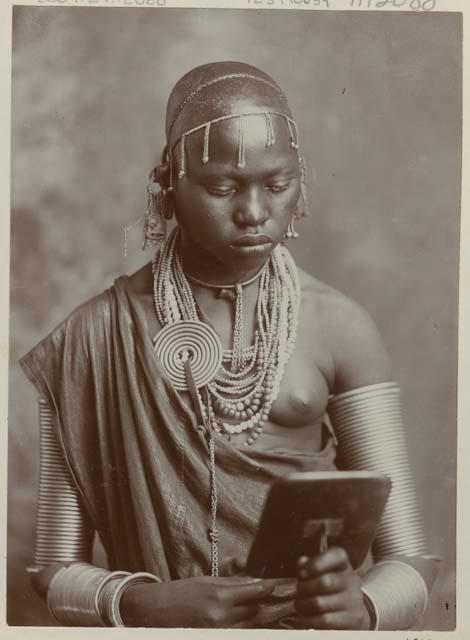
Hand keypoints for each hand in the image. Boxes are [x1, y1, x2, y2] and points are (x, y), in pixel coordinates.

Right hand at [120, 575, 278, 627]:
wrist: (154, 612)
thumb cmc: (181, 593)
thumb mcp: (207, 581)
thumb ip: (233, 585)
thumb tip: (256, 583)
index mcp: (218, 595)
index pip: (254, 592)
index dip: (272, 589)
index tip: (285, 585)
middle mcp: (221, 615)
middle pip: (257, 612)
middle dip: (276, 607)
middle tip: (295, 602)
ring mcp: (218, 631)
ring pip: (252, 627)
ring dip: (268, 620)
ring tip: (285, 614)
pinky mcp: (215, 639)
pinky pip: (240, 634)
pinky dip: (252, 629)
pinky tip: (262, 625)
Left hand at [294, 547, 370, 629]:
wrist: (352, 611)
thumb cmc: (330, 586)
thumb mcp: (321, 571)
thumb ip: (309, 565)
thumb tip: (301, 562)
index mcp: (343, 563)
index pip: (337, 555)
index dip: (316, 563)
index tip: (301, 574)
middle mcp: (351, 579)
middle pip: (325, 582)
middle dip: (304, 588)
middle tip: (297, 592)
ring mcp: (353, 600)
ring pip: (321, 603)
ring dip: (303, 605)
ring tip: (299, 605)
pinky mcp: (352, 619)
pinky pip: (324, 620)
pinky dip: (309, 620)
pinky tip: (304, 618)